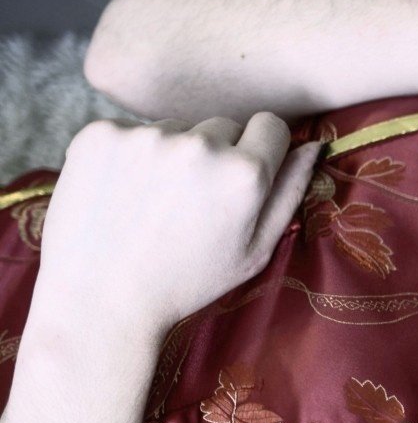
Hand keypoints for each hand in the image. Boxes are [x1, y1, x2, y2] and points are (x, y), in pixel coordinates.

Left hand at [34, 111, 321, 336]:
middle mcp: (200, 144)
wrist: (102, 297)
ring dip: (172, 154)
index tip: (243, 175)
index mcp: (245, 174)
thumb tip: (312, 146)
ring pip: (176, 128)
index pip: (271, 125)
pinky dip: (129, 156)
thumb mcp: (255, 251)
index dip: (262, 149)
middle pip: (223, 125)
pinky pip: (130, 132)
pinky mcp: (100, 134)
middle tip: (194, 201)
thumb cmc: (188, 282)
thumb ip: (289, 194)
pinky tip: (124, 195)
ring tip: (155, 202)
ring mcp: (146, 136)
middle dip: (217, 153)